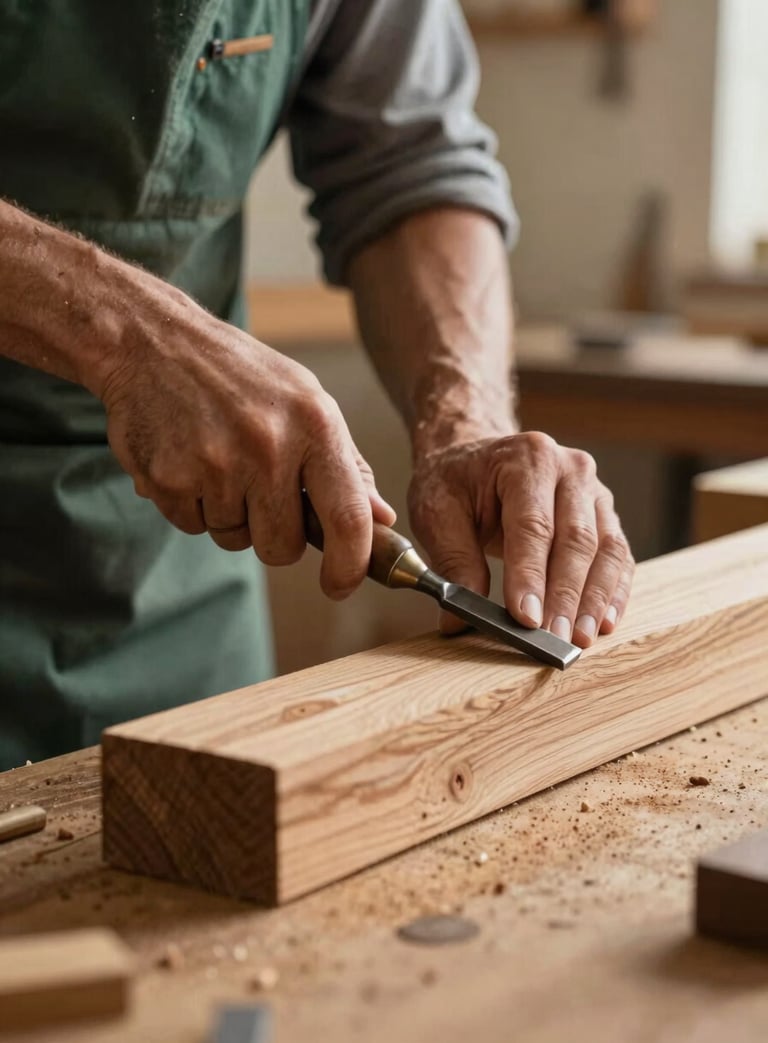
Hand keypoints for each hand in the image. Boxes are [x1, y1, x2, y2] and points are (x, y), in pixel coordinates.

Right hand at [98, 291, 394, 597]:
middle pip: (283, 547)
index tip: (341, 584)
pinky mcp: (170, 478)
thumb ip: (346, 463)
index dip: (350, 565)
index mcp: (314, 424)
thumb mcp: (306, 400)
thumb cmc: (239, 373)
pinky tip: (189, 460)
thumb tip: (381, 518)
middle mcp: (269, 446)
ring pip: (234, 539)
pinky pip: (193, 526)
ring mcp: (216, 464)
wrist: (151, 341)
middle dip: (273, 536)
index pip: (348, 517)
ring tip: (218, 460)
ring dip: (228, 515)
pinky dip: (192, 506)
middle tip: (258, 492)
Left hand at [407, 432, 633, 647]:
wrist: (474, 458)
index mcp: (526, 459)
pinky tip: (604, 623)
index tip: (527, 618)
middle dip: (566, 595)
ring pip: (606, 550)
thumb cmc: (456, 482)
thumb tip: (459, 618)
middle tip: (554, 639)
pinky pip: (618, 557)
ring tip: (581, 638)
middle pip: (576, 539)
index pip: (533, 525)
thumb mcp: (437, 513)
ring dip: (595, 599)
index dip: (531, 575)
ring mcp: (594, 491)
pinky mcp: (605, 516)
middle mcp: (570, 469)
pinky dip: (613, 592)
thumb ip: (453, 563)